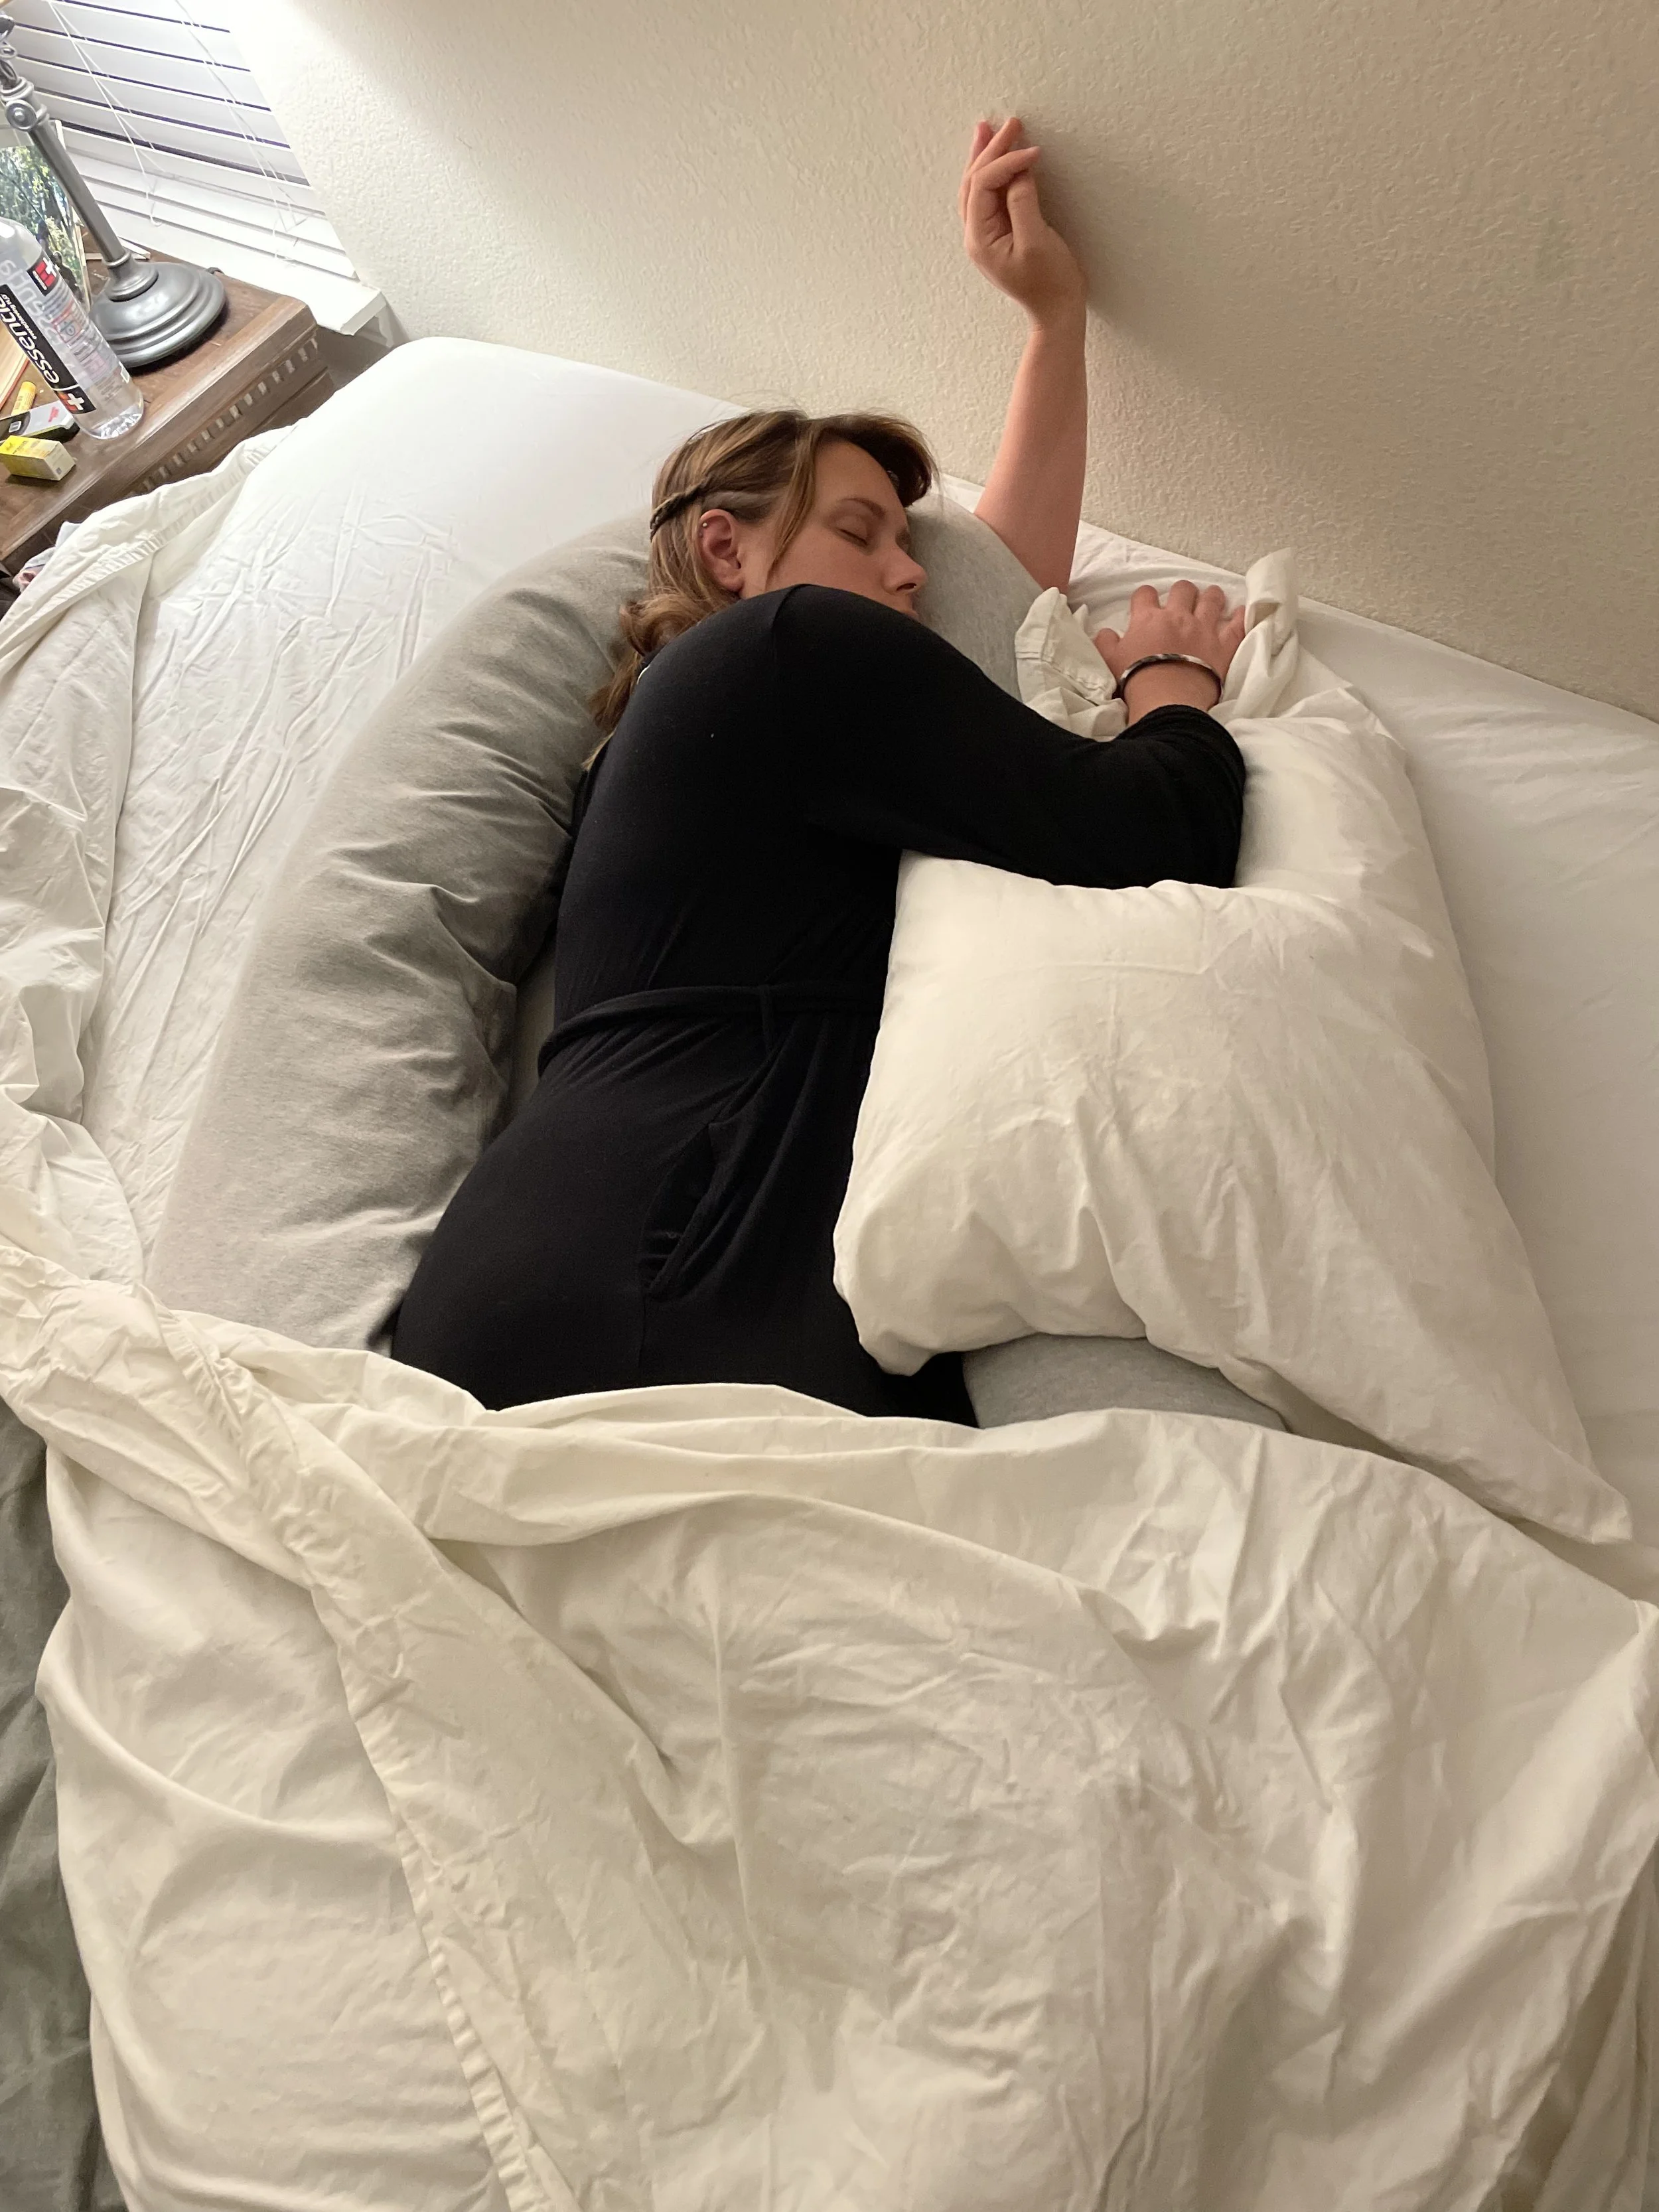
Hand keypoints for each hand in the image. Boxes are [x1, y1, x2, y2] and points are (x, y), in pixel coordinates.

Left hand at [960, 116, 1085, 328]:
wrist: (1057, 312)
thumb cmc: (1050, 282)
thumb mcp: (1037, 241)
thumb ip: (1023, 203)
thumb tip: (1019, 170)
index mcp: (980, 238)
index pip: (983, 185)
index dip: (1007, 162)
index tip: (1034, 152)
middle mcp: (976, 236)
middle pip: (974, 182)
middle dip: (990, 150)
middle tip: (1009, 123)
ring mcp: (986, 236)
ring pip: (978, 188)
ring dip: (985, 157)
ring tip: (990, 129)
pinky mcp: (1000, 235)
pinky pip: (989, 197)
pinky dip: (994, 174)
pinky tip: (1000, 159)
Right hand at [1094, 582, 1246, 720]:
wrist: (1166, 700)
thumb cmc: (1136, 681)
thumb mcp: (1110, 661)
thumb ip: (1106, 642)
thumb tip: (1105, 632)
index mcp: (1148, 619)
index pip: (1145, 594)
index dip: (1146, 597)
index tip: (1147, 604)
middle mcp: (1178, 616)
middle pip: (1182, 589)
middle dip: (1182, 592)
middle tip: (1183, 602)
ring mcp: (1203, 628)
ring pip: (1212, 599)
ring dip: (1211, 596)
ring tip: (1211, 599)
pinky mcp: (1224, 645)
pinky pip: (1237, 624)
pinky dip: (1240, 617)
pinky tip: (1240, 613)